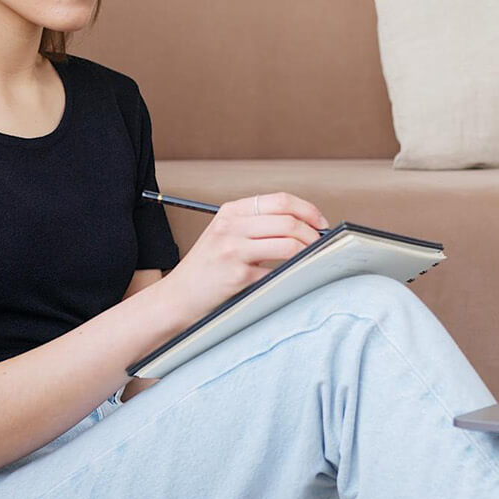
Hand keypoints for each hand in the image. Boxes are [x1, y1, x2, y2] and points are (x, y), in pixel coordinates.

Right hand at [155, 193, 330, 324]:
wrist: (177, 298)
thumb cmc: (206, 269)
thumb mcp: (225, 234)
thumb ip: (256, 225)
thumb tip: (303, 226)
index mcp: (231, 211)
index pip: (280, 200)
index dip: (307, 210)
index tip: (320, 223)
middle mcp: (231, 226)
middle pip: (288, 220)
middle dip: (313, 232)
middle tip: (321, 243)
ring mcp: (233, 250)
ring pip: (288, 243)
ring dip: (309, 252)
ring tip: (313, 258)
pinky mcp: (237, 276)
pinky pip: (277, 271)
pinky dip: (293, 272)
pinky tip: (295, 275)